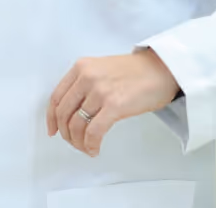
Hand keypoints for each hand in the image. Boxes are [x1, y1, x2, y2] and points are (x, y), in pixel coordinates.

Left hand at [47, 48, 179, 156]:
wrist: (164, 69)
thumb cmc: (137, 71)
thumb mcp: (103, 68)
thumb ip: (85, 83)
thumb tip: (71, 112)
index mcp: (82, 67)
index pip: (56, 97)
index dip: (52, 118)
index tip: (54, 130)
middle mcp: (88, 77)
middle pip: (64, 114)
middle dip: (67, 134)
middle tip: (74, 142)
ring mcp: (100, 91)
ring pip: (77, 126)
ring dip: (79, 142)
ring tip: (87, 147)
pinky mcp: (114, 105)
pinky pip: (93, 132)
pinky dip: (90, 145)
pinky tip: (95, 149)